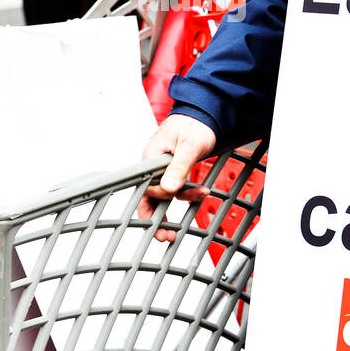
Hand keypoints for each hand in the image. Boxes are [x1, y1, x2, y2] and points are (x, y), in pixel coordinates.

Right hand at [137, 114, 215, 241]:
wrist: (203, 115)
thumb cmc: (194, 125)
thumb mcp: (190, 147)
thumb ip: (179, 168)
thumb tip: (169, 188)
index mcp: (151, 156)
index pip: (146, 185)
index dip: (156, 200)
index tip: (166, 210)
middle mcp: (152, 164)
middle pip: (148, 196)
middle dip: (156, 216)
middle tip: (166, 235)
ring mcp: (161, 168)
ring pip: (160, 195)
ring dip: (172, 208)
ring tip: (183, 219)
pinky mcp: (170, 170)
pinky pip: (171, 187)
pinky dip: (183, 194)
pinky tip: (198, 194)